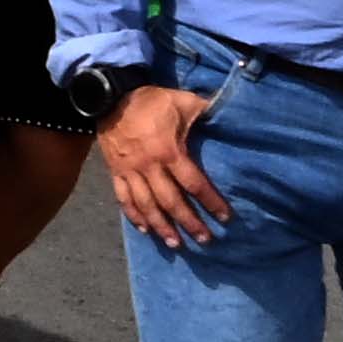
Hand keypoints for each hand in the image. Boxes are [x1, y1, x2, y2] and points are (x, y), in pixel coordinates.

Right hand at [95, 84, 232, 248]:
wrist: (110, 97)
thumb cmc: (151, 101)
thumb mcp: (183, 101)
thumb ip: (206, 110)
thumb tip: (232, 115)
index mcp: (168, 151)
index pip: (193, 183)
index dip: (210, 202)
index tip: (225, 218)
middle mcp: (149, 167)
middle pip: (171, 201)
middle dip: (189, 222)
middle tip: (204, 239)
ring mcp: (130, 171)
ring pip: (146, 205)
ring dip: (162, 227)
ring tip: (176, 244)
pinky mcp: (115, 172)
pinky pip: (124, 199)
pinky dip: (134, 216)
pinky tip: (145, 230)